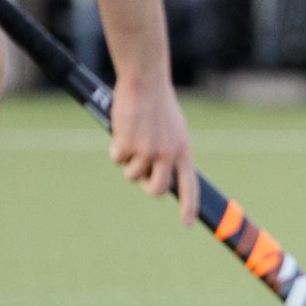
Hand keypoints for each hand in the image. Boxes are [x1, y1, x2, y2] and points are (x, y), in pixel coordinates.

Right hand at [108, 78, 199, 226]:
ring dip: (128, 160)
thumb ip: (171, 151)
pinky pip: (117, 158)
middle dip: (146, 185)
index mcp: (183, 150)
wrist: (145, 81)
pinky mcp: (128, 146)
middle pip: (158, 190)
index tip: (187, 224)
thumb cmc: (158, 103)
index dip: (189, 207)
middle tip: (140, 172)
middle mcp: (168, 154)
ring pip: (132, 174)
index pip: (191, 185)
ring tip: (132, 136)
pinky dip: (115, 147)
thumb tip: (160, 174)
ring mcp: (148, 152)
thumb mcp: (174, 129)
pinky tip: (122, 128)